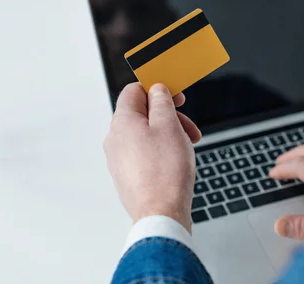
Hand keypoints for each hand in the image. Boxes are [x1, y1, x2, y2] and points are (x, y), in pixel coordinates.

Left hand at [104, 83, 201, 232]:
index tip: (175, 96)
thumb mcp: (169, 125)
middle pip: (142, 114)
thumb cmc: (165, 171)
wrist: (160, 213)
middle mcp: (115, 139)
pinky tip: (177, 160)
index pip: (134, 91)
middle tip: (188, 125)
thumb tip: (156, 90)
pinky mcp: (127, 175)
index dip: (156, 89)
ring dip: (169, 133)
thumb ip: (161, 102)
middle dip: (169, 116)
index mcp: (122, 122)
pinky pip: (144, 153)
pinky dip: (162, 150)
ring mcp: (119, 159)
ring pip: (146, 134)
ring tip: (188, 145)